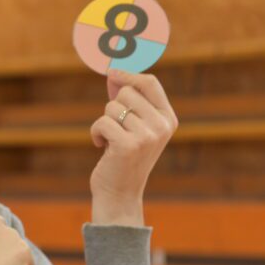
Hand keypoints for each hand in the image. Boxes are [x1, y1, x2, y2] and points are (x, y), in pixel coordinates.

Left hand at [88, 70, 177, 224]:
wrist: (120, 193)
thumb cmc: (123, 156)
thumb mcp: (132, 126)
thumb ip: (127, 101)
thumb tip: (113, 72)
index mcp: (168, 119)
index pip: (150, 83)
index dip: (128, 74)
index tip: (112, 72)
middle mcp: (162, 126)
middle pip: (126, 92)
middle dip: (113, 107)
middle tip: (117, 129)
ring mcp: (148, 136)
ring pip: (112, 107)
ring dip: (104, 122)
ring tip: (111, 141)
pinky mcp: (129, 145)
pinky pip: (101, 122)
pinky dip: (96, 133)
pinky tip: (102, 147)